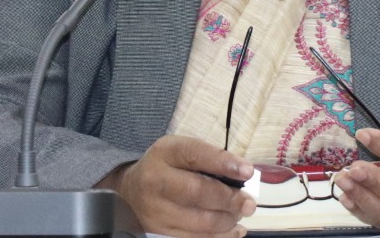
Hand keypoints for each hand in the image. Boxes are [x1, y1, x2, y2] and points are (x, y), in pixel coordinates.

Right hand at [103, 135, 255, 237]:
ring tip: (240, 214)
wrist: (130, 190)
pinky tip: (234, 230)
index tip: (248, 171)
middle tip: (249, 203)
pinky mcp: (158, 233)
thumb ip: (209, 158)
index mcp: (164, 153)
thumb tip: (244, 176)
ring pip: (199, 222)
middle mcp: (155, 181)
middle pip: (198, 192)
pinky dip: (220, 236)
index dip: (224, 163)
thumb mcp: (182, 150)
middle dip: (230, 199)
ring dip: (228, 220)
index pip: (196, 154)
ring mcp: (155, 211)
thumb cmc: (166, 166)